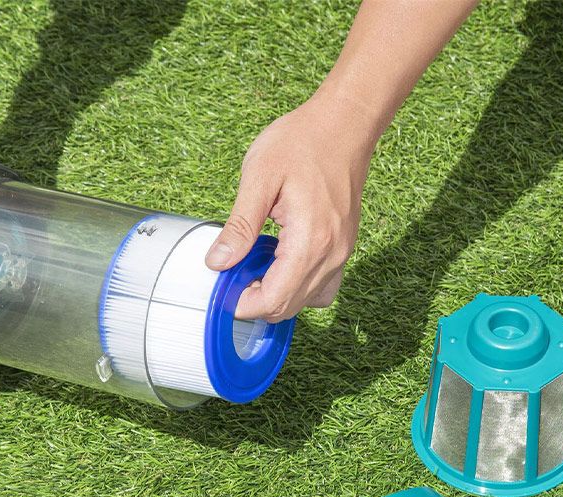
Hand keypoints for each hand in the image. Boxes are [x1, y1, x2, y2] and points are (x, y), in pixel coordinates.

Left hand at [205, 95, 375, 321]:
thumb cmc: (303, 141)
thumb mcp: (259, 177)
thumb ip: (239, 226)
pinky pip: (321, 286)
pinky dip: (297, 286)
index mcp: (309, 242)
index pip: (274, 299)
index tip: (223, 290)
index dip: (244, 304)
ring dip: (276, 295)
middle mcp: (331, 255)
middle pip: (289, 307)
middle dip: (256, 301)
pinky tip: (279, 264)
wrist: (344, 122)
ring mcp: (341, 253)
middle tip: (233, 276)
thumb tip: (218, 262)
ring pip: (306, 301)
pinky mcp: (343, 247)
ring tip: (254, 268)